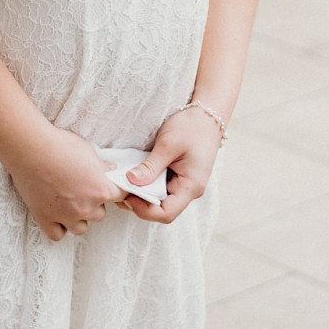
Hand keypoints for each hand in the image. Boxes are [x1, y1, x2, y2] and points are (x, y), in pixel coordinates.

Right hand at [7, 127, 124, 241]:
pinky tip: (56, 213)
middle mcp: (86, 207)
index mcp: (100, 189)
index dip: (115, 189)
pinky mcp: (45, 219)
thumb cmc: (60, 145)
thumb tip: (110, 170)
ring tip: (69, 202)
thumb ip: (101, 166)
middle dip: (93, 203)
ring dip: (78, 217)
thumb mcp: (88, 150)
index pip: (120, 196)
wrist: (31, 148)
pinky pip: (58, 234)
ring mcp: (65, 216)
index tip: (109, 186)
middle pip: (99, 214)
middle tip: (82, 189)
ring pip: (80, 227)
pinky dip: (58, 226)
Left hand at [120, 106, 222, 224]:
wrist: (207, 115)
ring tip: (125, 181)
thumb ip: (150, 166)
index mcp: (191, 186)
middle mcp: (188, 190)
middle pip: (161, 209)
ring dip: (142, 193)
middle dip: (139, 202)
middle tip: (120, 188)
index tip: (127, 196)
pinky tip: (136, 174)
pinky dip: (148, 183)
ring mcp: (184, 184)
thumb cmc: (192, 127)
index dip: (144, 210)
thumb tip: (131, 181)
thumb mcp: (168, 144)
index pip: (166, 213)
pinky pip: (161, 187)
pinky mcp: (178, 177)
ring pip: (160, 199)